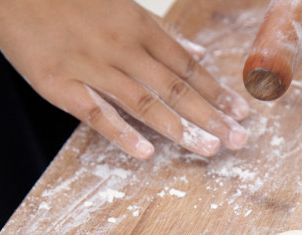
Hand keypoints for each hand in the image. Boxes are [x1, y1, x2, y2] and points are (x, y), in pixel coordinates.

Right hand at [0, 0, 249, 158]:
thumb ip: (163, 35)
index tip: (241, 113)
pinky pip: (95, 113)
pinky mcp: (60, 85)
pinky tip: (146, 153)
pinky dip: (121, 133)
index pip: (188, 67)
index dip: (217, 92)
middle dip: (211, 116)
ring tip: (208, 150)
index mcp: (139, 28)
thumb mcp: (123, 7)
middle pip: (176, 88)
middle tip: (238, 140)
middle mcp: (122, 49)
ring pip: (144, 104)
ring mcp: (91, 67)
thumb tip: (199, 54)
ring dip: (180, 129)